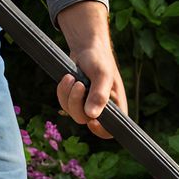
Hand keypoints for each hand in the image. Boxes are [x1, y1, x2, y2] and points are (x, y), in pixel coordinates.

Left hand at [56, 2, 124, 137]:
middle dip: (77, 103)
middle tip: (78, 84)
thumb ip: (98, 95)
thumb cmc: (100, 59)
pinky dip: (62, 92)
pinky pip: (64, 104)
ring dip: (68, 95)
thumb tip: (92, 116)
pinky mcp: (76, 100)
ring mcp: (88, 105)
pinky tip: (67, 78)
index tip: (92, 121)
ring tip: (72, 78)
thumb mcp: (102, 75)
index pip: (111, 130)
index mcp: (116, 106)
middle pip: (85, 120)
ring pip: (73, 113)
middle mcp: (103, 109)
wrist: (87, 47)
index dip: (101, 131)